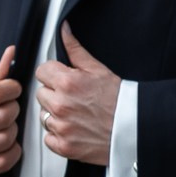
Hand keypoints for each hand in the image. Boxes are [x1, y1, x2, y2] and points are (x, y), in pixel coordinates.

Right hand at [0, 46, 22, 176]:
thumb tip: (12, 50)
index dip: (12, 88)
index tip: (12, 90)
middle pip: (6, 114)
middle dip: (12, 109)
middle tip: (7, 109)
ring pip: (9, 136)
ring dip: (12, 129)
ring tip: (4, 126)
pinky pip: (9, 158)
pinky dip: (13, 149)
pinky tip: (5, 142)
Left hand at [33, 26, 119, 165]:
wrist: (135, 129)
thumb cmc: (120, 100)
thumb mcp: (98, 69)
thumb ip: (75, 49)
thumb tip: (63, 30)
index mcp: (67, 83)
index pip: (41, 71)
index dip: (53, 74)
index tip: (63, 79)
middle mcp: (61, 105)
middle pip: (41, 94)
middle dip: (54, 94)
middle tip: (73, 97)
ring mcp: (62, 127)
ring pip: (43, 116)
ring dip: (55, 114)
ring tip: (76, 114)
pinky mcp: (64, 146)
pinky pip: (48, 137)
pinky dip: (58, 135)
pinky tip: (74, 128)